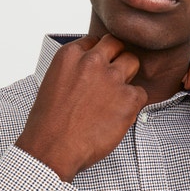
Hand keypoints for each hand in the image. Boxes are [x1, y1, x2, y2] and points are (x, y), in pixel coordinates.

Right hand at [16, 34, 147, 181]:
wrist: (52, 149)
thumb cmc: (48, 124)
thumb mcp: (53, 84)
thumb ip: (72, 71)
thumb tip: (86, 74)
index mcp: (70, 55)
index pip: (93, 41)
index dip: (98, 55)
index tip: (98, 68)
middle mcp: (92, 61)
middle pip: (116, 44)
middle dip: (116, 57)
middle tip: (113, 77)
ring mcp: (112, 78)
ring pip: (132, 62)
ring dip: (128, 77)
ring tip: (117, 97)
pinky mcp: (128, 98)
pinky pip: (141, 93)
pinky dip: (134, 104)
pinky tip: (119, 116)